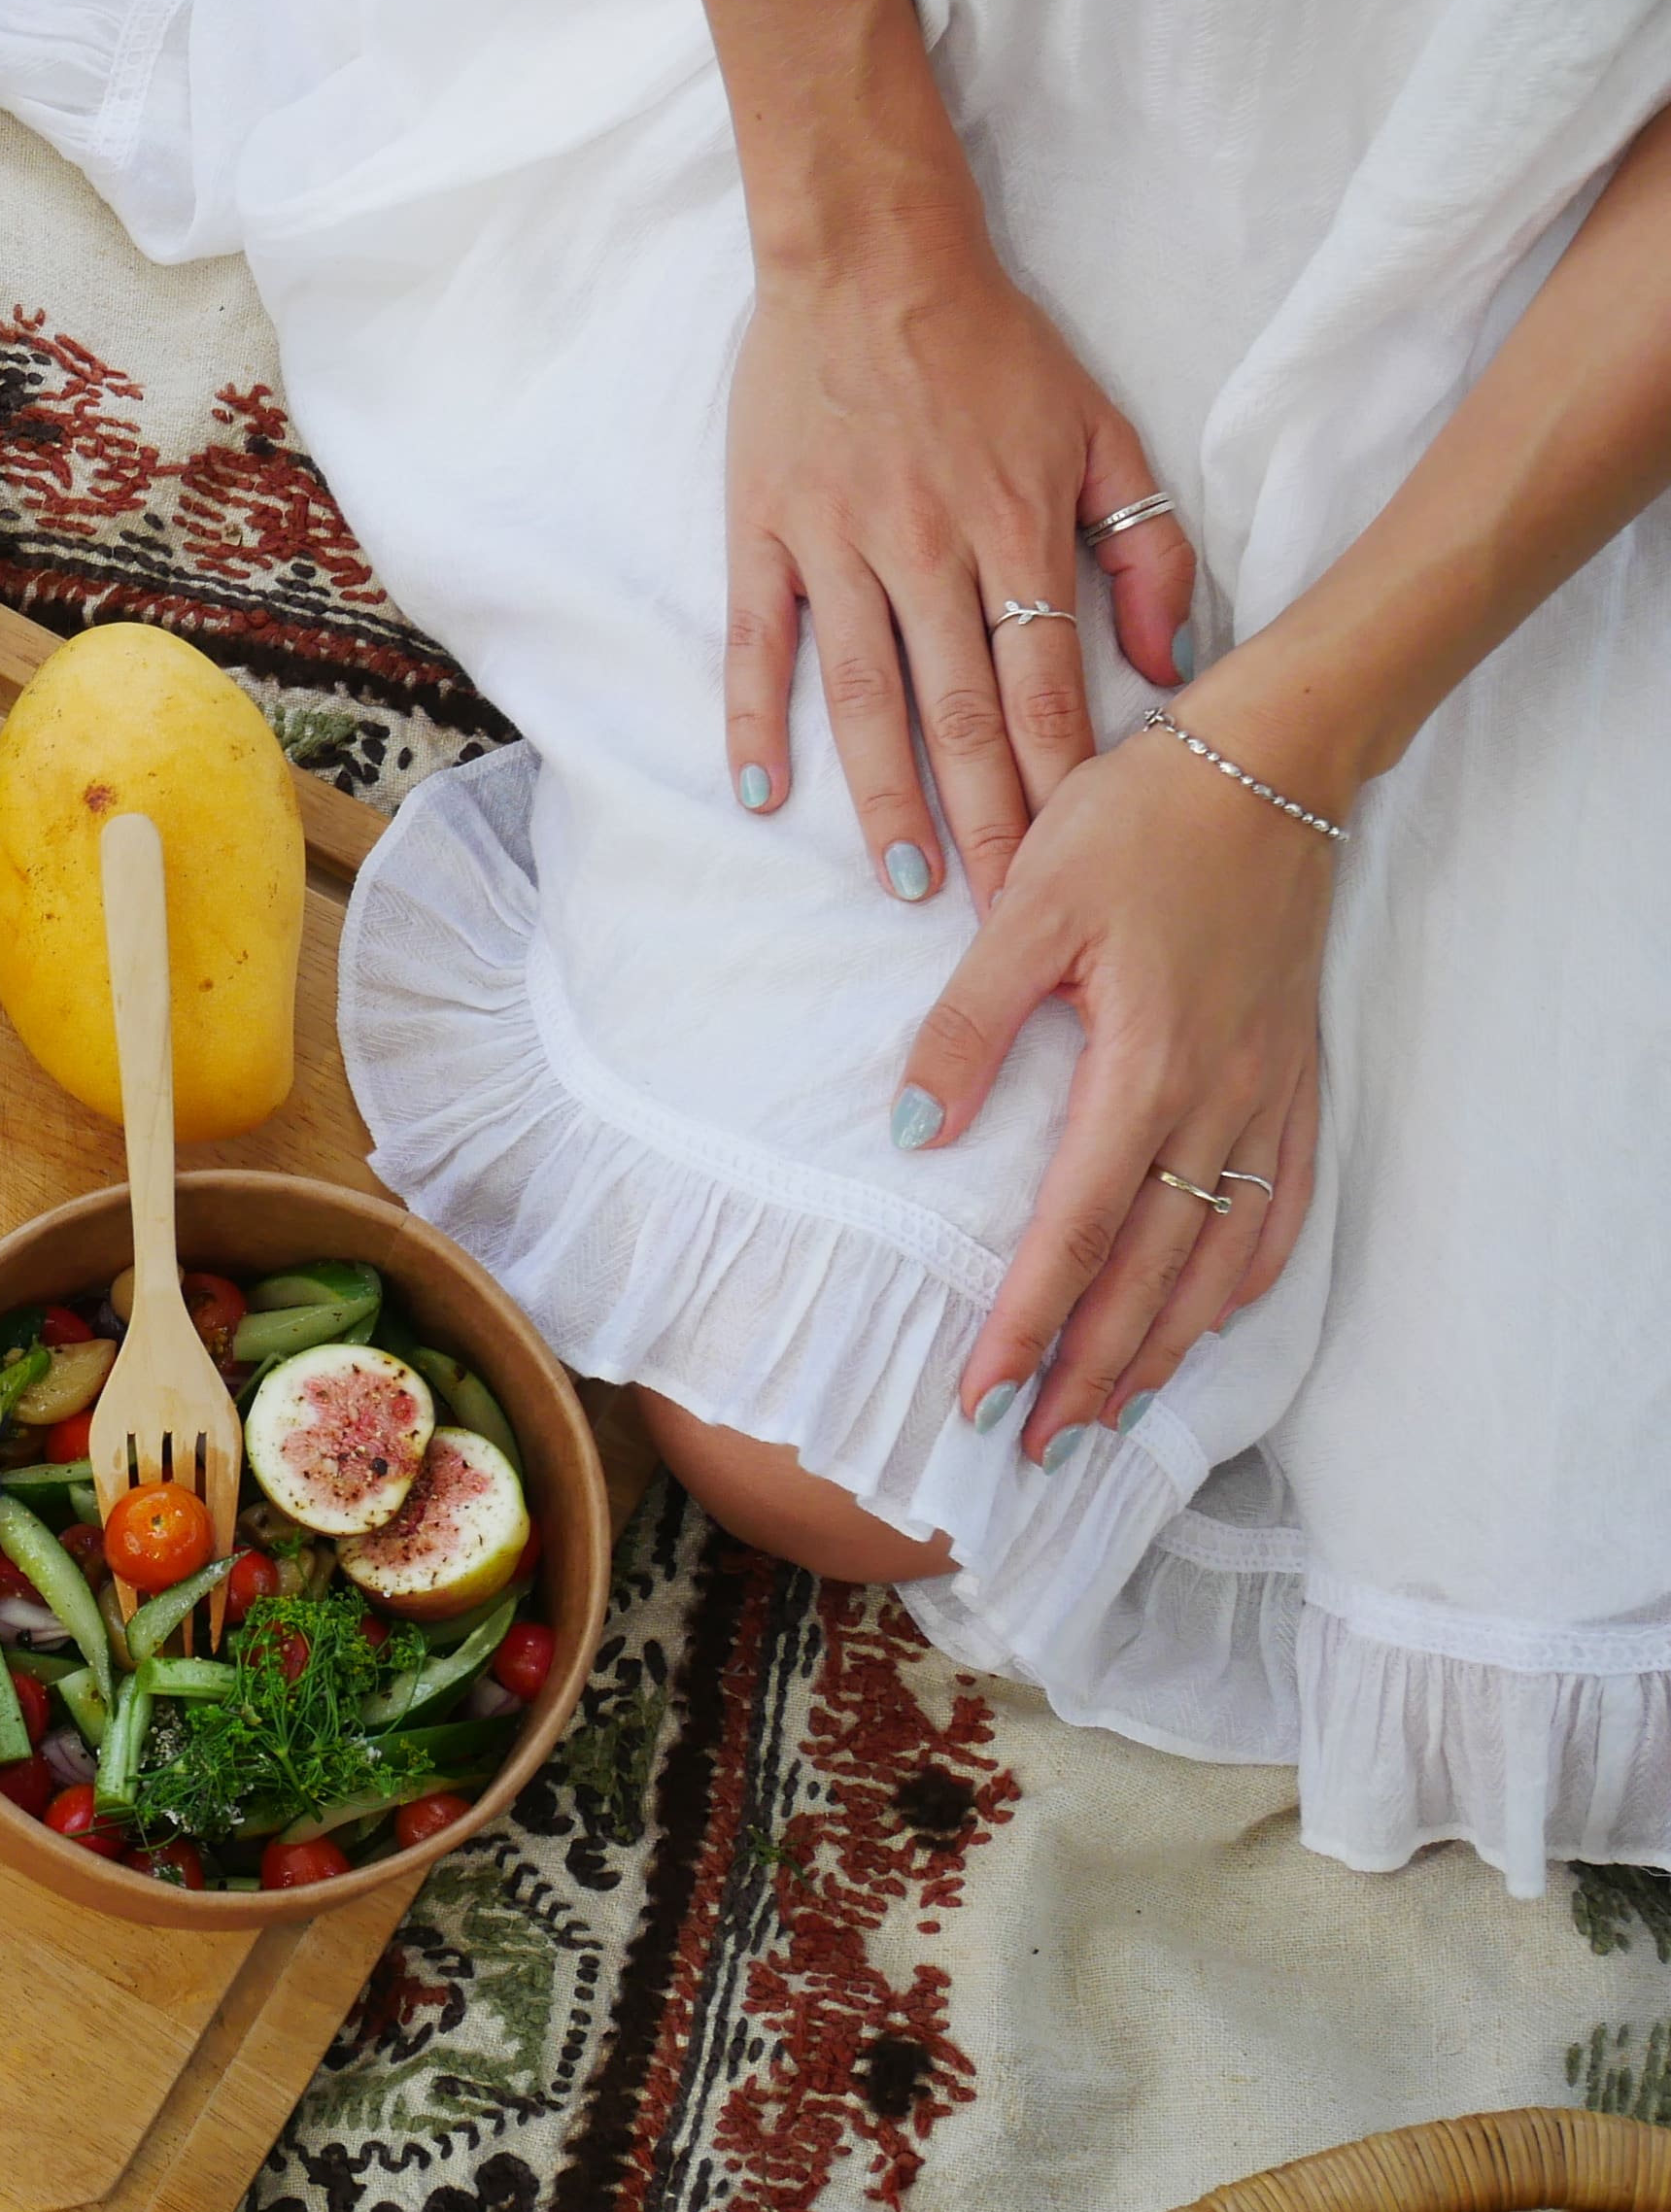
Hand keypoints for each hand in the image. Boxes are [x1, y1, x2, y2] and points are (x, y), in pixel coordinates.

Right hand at [725, 230, 1197, 904]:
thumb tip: (1166, 660)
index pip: (1045, 687)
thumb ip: (1143, 544)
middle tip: (998, 920)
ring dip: (884, 794)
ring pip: (865, 695)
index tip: (1074, 869)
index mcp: (1012, 530)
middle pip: (961, 715)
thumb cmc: (992, 346)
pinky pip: (758, 639)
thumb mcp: (1100, 429)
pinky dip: (753, 716)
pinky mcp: (764, 529)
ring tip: (904, 876)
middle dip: (986, 823)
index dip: (1060, 787)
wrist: (869, 256)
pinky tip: (760, 789)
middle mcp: (926, 549)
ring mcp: (836, 544)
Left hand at [895, 708, 1329, 1459]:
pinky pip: (1281, 1209)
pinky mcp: (1297, 1077)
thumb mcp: (1026, 904)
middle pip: (1148, 1278)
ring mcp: (1268, 1096)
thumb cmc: (1138, 820)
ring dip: (1164, 1348)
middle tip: (1032, 1450)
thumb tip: (913, 1135)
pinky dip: (1244, 1281)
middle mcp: (1216, 1104)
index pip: (1073, 1238)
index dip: (1026, 1330)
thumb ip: (967, 1025)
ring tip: (1108, 1414)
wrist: (1274, 761)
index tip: (977, 1400)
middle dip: (1088, 1373)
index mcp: (1142, 1070)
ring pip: (1218, 1261)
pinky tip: (1212, 1320)